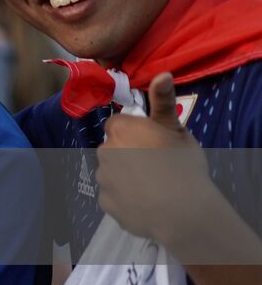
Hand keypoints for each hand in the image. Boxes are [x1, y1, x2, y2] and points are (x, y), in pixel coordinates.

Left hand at [96, 73, 216, 248]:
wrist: (182, 210)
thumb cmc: (182, 165)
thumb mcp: (177, 129)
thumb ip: (163, 101)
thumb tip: (162, 73)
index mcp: (121, 130)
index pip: (117, 124)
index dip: (133, 132)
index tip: (150, 142)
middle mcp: (105, 151)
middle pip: (112, 148)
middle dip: (127, 154)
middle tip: (154, 166)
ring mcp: (102, 178)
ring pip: (110, 173)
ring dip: (124, 177)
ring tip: (152, 188)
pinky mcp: (104, 203)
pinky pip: (112, 197)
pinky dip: (124, 199)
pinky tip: (145, 204)